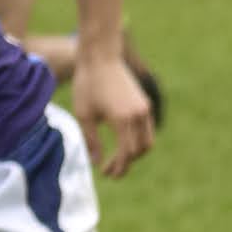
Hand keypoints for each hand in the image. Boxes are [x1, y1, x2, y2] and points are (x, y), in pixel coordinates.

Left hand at [67, 38, 159, 176]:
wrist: (101, 57)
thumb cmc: (88, 84)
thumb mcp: (84, 114)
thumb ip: (91, 140)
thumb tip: (96, 162)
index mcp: (122, 119)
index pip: (126, 153)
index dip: (118, 167)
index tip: (107, 174)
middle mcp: (138, 115)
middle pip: (140, 150)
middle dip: (126, 163)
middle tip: (110, 169)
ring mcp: (144, 109)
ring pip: (147, 141)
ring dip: (134, 153)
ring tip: (118, 157)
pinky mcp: (144, 103)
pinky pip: (146, 129)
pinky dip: (137, 139)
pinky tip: (122, 141)